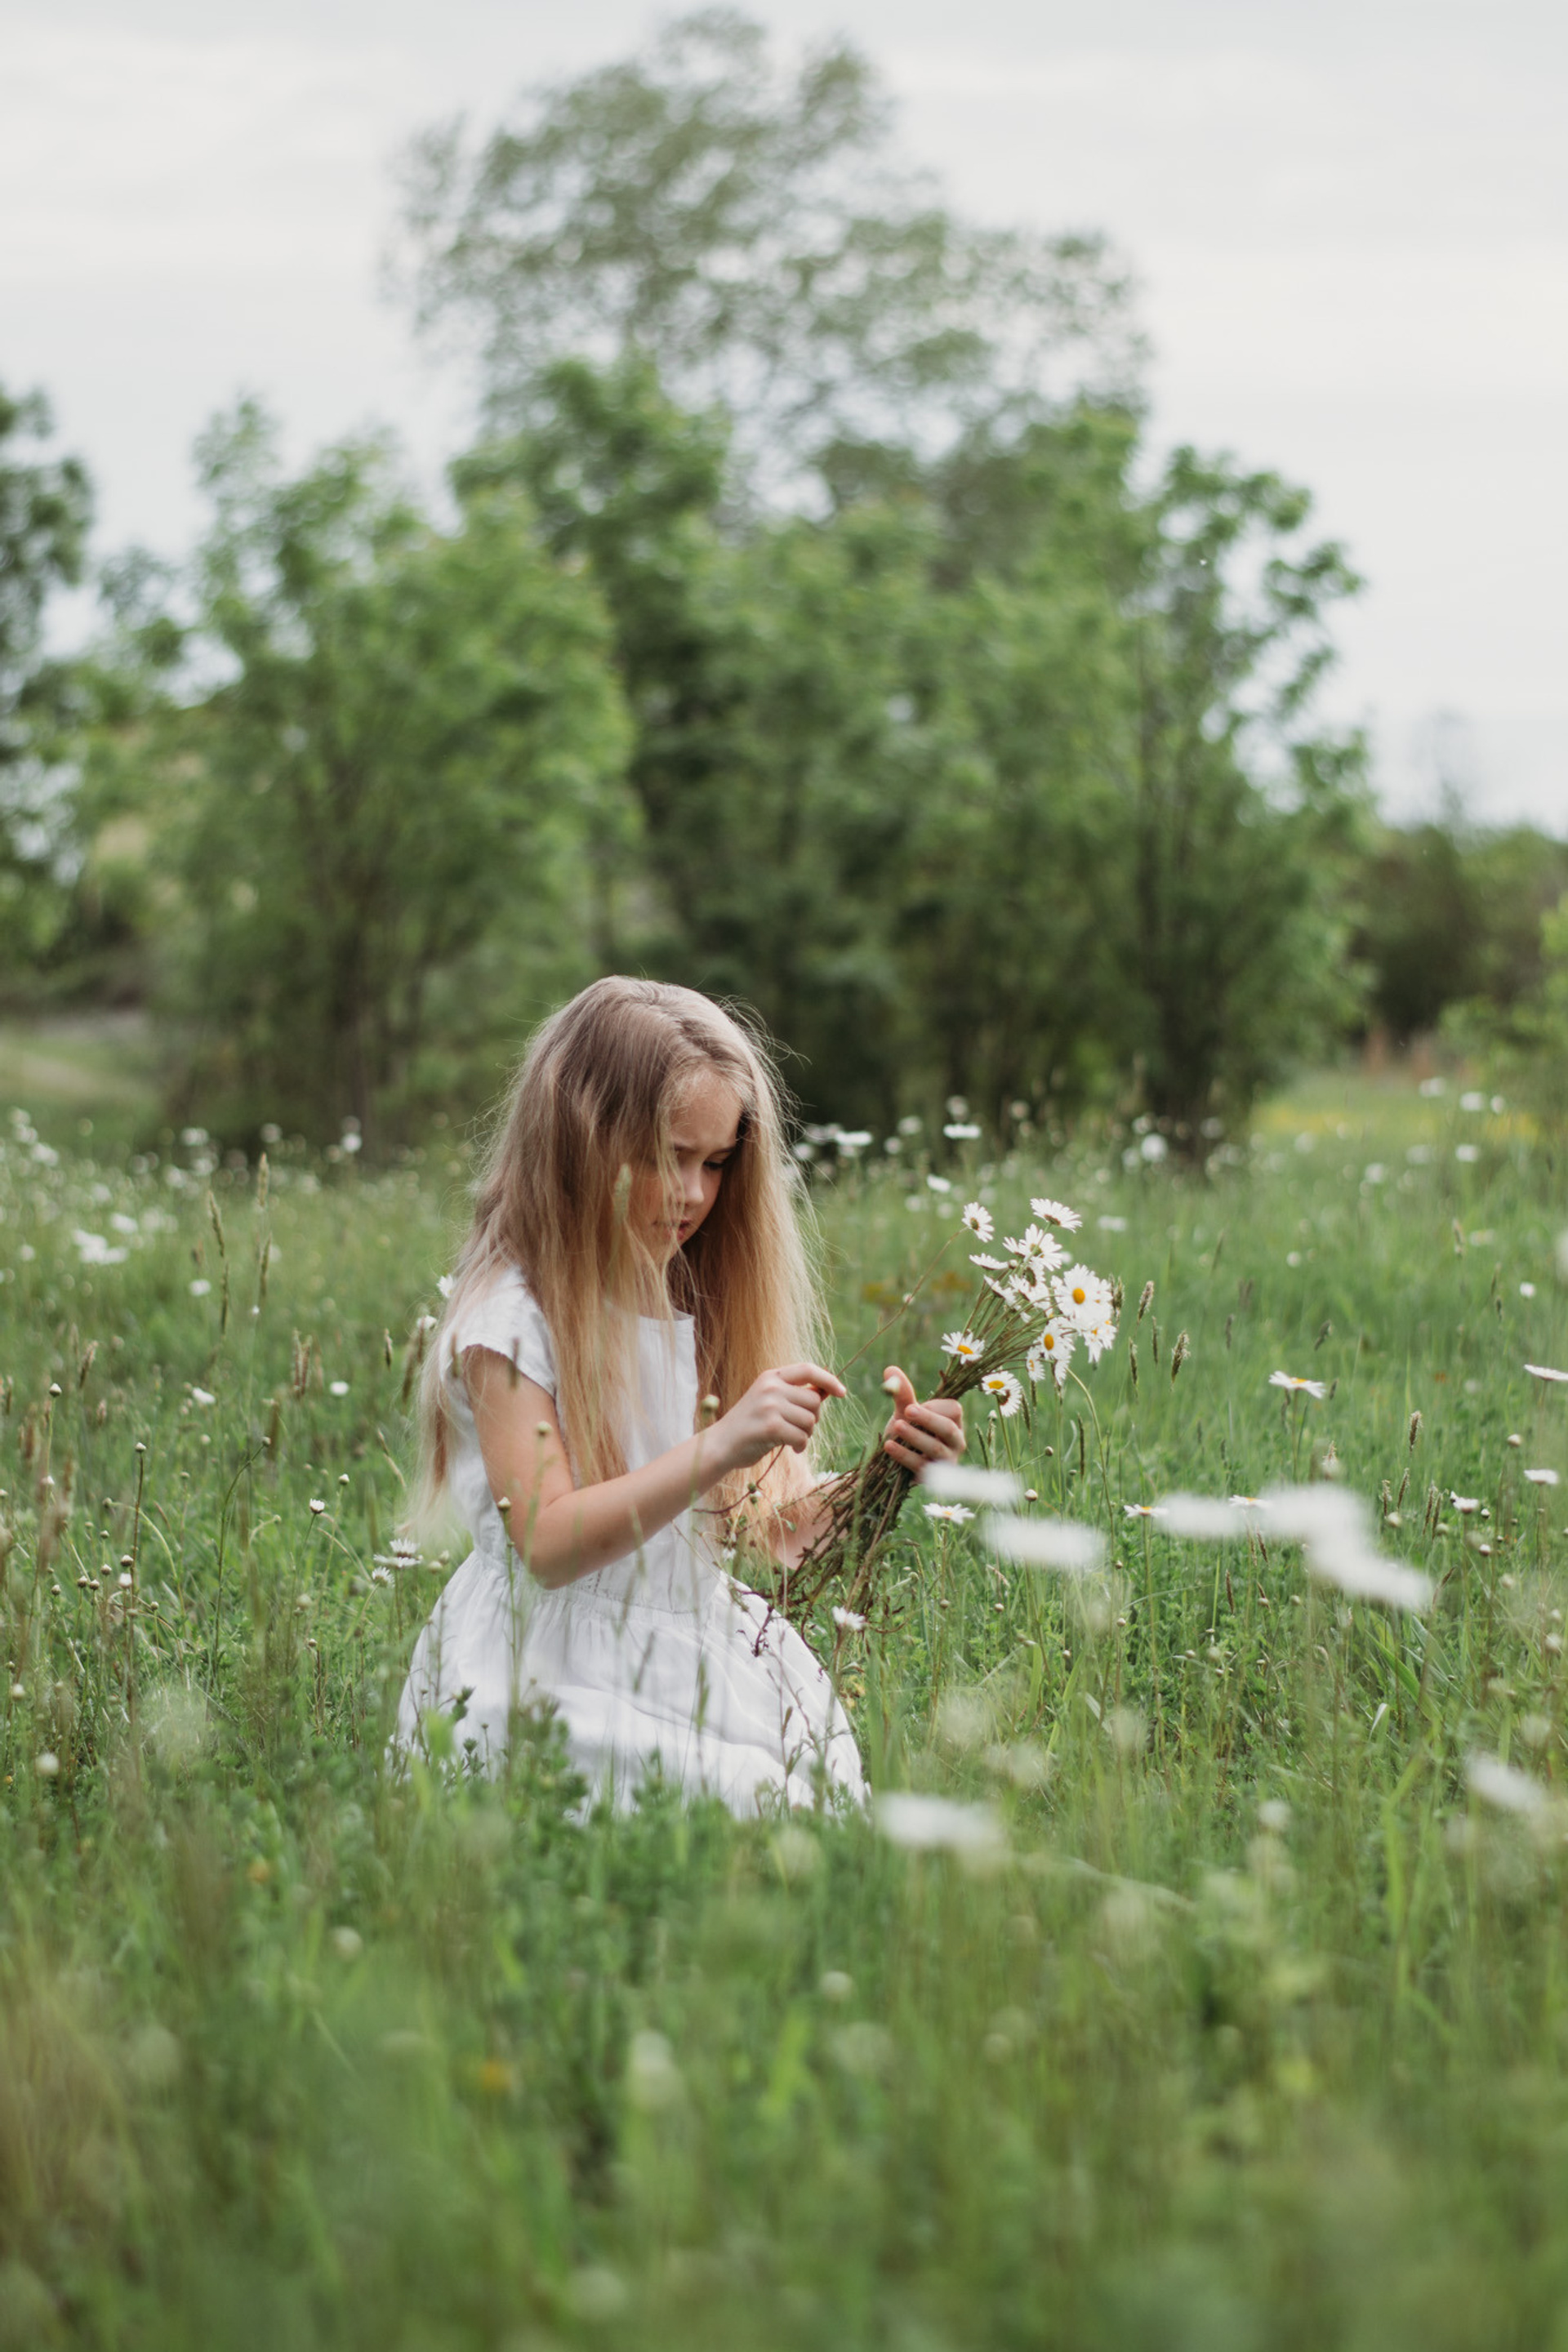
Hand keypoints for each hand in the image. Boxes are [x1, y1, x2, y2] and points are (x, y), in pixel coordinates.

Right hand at [714, 1362, 845, 1472]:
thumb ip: (794, 1395)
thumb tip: (827, 1391)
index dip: (828, 1380)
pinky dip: (801, 1446)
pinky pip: (802, 1437)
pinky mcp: (770, 1426)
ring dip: (806, 1434)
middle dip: (813, 1419)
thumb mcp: (769, 1401)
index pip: (808, 1369)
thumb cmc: (750, 1426)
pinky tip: (791, 1448)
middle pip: (814, 1400)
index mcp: (771, 1376)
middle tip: (801, 1429)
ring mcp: (770, 1405)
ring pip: (810, 1420)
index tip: (842, 1392)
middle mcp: (771, 1387)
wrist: (721, 1445)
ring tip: (792, 1439)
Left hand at [881, 1365, 964, 1474]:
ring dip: (914, 1436)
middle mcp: (956, 1442)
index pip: (954, 1410)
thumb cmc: (907, 1431)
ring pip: (935, 1448)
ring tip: (895, 1426)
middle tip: (907, 1411)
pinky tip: (888, 1446)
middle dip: (927, 1419)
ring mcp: (946, 1461)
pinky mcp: (932, 1476)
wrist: (894, 1460)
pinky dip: (904, 1455)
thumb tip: (890, 1369)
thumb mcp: (905, 1412)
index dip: (933, 1407)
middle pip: (948, 1429)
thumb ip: (902, 1393)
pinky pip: (921, 1465)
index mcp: (953, 1422)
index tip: (911, 1407)